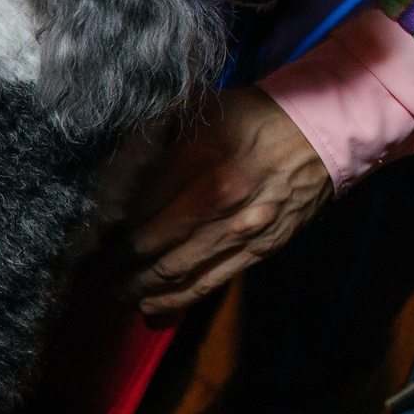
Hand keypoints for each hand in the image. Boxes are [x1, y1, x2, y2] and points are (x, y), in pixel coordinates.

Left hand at [121, 89, 332, 318]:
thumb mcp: (199, 109)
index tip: (94, 232)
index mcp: (196, 159)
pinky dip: (177, 298)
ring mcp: (240, 228)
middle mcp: (217, 198)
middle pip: (149, 242)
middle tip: (100, 265)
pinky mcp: (260, 249)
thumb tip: (113, 160)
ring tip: (118, 290)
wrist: (320, 132)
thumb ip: (155, 132)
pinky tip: (151, 304)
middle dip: (118, 260)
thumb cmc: (251, 117)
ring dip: (140, 285)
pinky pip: (211, 282)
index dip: (109, 225)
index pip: (136, 205)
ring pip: (176, 269)